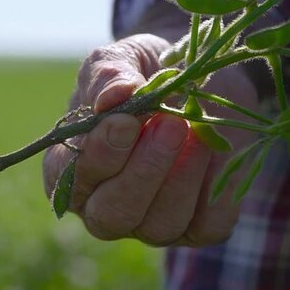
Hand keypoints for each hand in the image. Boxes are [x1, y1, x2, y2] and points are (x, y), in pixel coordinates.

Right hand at [43, 34, 257, 245]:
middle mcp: (103, 206)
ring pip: (160, 225)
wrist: (196, 77)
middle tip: (170, 125)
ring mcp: (150, 223)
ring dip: (181, 179)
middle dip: (143, 173)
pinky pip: (207, 227)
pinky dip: (217, 191)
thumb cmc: (142, 72)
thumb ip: (108, 76)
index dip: (100, 155)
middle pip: (113, 215)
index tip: (125, 121)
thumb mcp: (120, 61)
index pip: (75, 179)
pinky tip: (217, 151)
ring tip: (196, 131)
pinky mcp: (197, 228)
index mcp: (71, 170)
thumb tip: (115, 95)